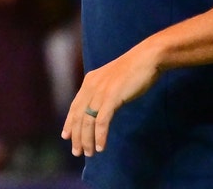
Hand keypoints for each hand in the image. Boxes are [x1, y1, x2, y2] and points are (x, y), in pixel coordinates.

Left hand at [61, 40, 162, 157]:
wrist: (146, 58)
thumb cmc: (133, 70)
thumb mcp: (112, 81)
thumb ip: (103, 92)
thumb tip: (100, 108)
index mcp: (89, 82)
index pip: (74, 106)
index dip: (69, 123)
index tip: (66, 137)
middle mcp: (91, 86)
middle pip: (78, 116)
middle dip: (77, 136)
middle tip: (77, 152)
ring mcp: (100, 92)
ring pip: (88, 121)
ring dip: (87, 140)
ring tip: (90, 153)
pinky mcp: (112, 97)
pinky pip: (102, 121)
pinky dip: (100, 135)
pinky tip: (101, 146)